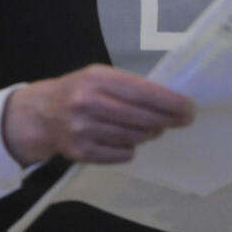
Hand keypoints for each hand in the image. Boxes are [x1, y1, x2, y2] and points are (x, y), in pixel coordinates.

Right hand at [1, 63, 194, 166]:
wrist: (41, 114)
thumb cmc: (80, 90)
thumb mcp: (100, 77)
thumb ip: (130, 87)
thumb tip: (171, 102)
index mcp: (96, 79)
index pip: (143, 92)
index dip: (170, 102)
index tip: (189, 107)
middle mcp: (88, 104)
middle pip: (141, 118)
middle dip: (168, 120)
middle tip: (181, 120)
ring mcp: (83, 130)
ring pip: (134, 138)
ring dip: (151, 134)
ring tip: (154, 128)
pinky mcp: (80, 153)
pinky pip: (121, 154)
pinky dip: (131, 148)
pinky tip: (127, 139)